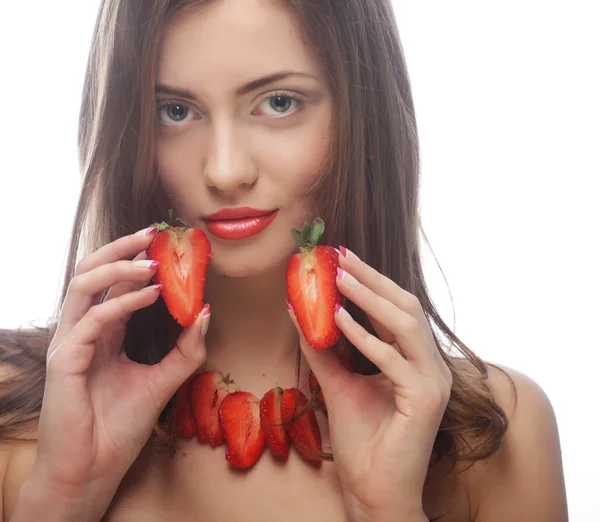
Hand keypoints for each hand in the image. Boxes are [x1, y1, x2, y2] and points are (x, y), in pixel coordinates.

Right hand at [30, 227, 209, 517]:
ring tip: (153, 262)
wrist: (92, 471)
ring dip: (119, 266)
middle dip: (120, 248)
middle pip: (91, 272)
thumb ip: (185, 349)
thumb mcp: (162, 381)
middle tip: (153, 234)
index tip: (167, 245)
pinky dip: (123, 302)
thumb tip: (207, 312)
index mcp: (103, 334)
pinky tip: (153, 294)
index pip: (115, 285)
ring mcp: (70, 343)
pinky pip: (93, 318)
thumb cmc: (118, 428)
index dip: (138, 261)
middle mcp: (83, 331)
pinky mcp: (66, 360)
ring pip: (83, 284)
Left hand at [289, 247, 451, 521]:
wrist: (375, 492)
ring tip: (337, 277)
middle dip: (371, 278)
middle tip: (339, 255)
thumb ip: (324, 349)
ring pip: (404, 323)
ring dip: (368, 297)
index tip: (340, 259)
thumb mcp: (338, 384)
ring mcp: (433, 381)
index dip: (370, 282)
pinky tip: (335, 319)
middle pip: (404, 306)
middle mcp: (430, 365)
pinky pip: (393, 358)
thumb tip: (300, 312)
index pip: (395, 310)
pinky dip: (363, 336)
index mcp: (415, 361)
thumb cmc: (362, 442)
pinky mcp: (426, 398)